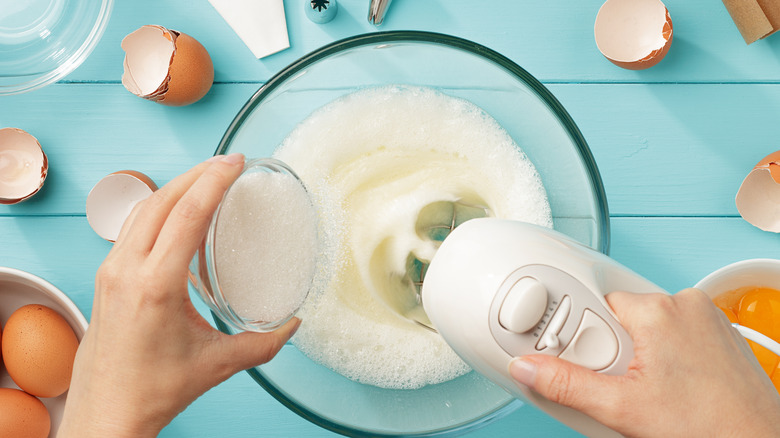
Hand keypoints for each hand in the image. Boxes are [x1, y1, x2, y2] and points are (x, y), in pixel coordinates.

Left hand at [60, 154, 299, 437]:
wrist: (107, 411)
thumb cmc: (154, 389)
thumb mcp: (218, 364)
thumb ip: (263, 343)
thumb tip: (292, 324)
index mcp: (155, 286)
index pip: (185, 215)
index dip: (213, 182)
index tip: (235, 163)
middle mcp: (127, 270)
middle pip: (162, 200)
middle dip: (197, 174)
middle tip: (228, 163)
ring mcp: (111, 270)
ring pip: (142, 209)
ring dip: (175, 186)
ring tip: (205, 177)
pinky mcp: (106, 276)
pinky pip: (132, 226)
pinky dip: (158, 206)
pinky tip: (177, 209)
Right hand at [509, 288, 779, 436]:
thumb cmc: (707, 427)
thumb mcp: (621, 409)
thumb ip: (566, 384)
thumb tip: (528, 366)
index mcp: (657, 309)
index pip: (594, 303)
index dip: (584, 337)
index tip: (585, 361)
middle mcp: (684, 302)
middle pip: (620, 314)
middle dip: (611, 347)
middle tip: (621, 382)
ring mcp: (706, 316)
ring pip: (648, 323)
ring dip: (638, 351)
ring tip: (649, 388)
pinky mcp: (720, 331)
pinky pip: (675, 330)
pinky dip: (666, 352)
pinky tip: (671, 385)